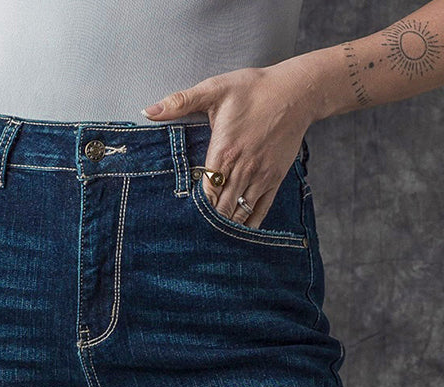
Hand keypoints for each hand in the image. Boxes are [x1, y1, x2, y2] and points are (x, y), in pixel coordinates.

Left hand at [142, 57, 318, 227]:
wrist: (295, 92)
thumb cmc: (254, 89)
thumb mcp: (215, 89)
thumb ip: (180, 101)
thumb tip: (148, 111)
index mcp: (224, 150)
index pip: (205, 191)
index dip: (195, 207)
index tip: (184, 217)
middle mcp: (242, 168)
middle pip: (222, 207)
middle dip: (209, 222)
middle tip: (194, 236)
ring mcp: (260, 176)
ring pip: (240, 212)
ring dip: (227, 226)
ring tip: (212, 239)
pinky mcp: (275, 179)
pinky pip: (260, 210)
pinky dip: (249, 224)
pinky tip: (238, 233)